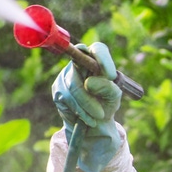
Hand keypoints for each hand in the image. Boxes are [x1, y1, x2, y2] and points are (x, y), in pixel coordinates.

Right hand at [51, 42, 122, 171]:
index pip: (98, 49)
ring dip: (87, 106)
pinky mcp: (58, 90)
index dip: (103, 58)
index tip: (111, 76)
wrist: (95, 122)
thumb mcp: (113, 97)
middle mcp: (79, 63)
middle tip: (101, 113)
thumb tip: (89, 83)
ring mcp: (66, 75)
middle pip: (80, 70)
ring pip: (73, 87)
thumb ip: (107, 88)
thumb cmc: (106, 103)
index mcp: (97, 59)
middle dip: (90, 95)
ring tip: (98, 117)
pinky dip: (79, 111)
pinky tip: (88, 119)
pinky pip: (67, 98)